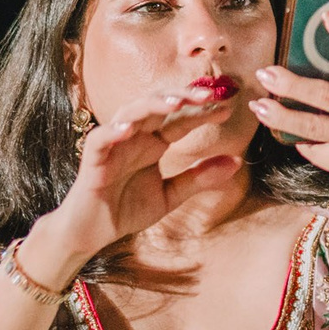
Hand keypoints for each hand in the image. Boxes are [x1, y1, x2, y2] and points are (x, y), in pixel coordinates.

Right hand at [26, 94, 242, 282]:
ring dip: (152, 104)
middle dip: (182, 97)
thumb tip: (238, 160)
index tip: (228, 108)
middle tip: (209, 94)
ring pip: (130, 113)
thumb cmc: (126, 209)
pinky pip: (99, 140)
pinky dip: (112, 131)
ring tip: (176, 103)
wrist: (90, 235)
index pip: (181, 120)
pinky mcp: (92, 161)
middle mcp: (135, 138)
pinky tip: (128, 128)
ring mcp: (113, 145)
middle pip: (158, 106)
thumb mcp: (171, 196)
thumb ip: (199, 178)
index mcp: (154, 143)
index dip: (203, 112)